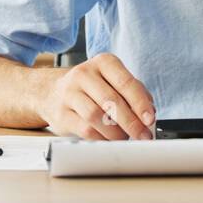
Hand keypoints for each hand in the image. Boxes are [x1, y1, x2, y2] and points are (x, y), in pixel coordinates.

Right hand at [38, 52, 155, 139]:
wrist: (53, 92)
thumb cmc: (93, 89)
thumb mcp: (113, 82)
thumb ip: (134, 94)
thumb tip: (149, 113)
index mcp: (103, 62)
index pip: (125, 82)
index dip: (140, 102)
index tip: (150, 119)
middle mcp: (84, 73)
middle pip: (112, 101)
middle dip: (131, 122)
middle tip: (143, 135)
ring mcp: (69, 93)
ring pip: (97, 116)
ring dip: (116, 132)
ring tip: (124, 138)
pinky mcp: (61, 114)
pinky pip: (85, 129)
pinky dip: (101, 138)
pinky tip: (108, 139)